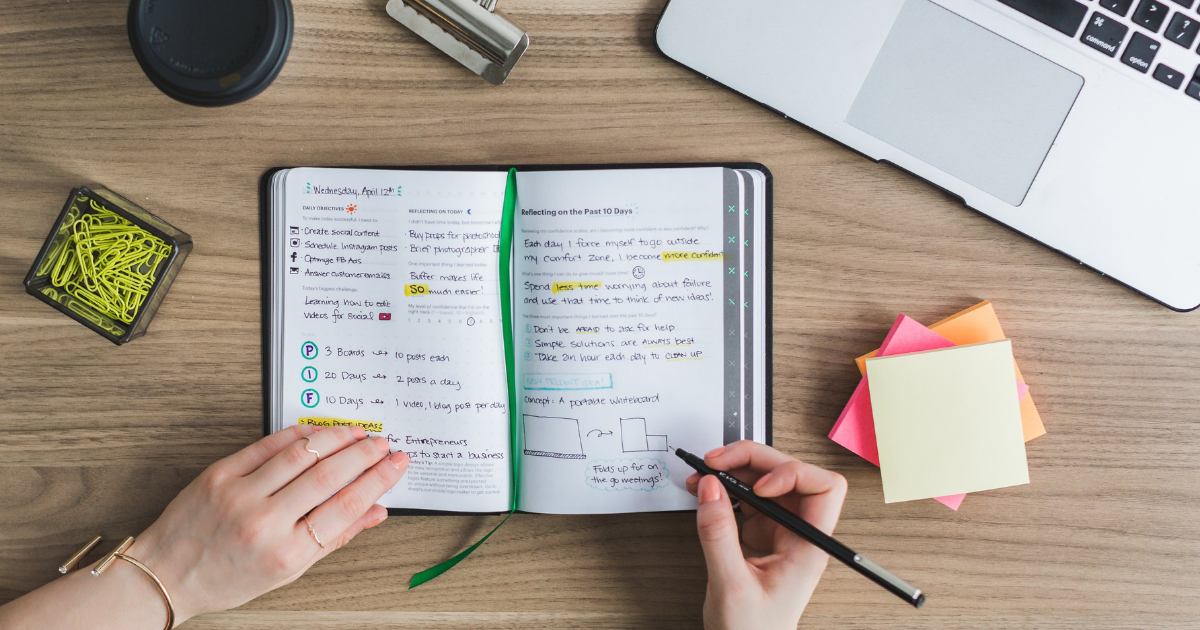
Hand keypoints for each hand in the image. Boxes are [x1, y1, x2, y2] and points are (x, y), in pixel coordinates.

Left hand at [127, 424, 408, 622]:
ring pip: (302, 453)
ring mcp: (241, 493)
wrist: (167, 574)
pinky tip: (318, 431)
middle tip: (382, 444)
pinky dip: (300, 433)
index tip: (395, 464)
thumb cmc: (226, 578)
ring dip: (337, 437)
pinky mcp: (221, 472)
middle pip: (329, 476)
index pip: (346, 507)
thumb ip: (334, 539)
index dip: (377, 481)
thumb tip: (374, 512)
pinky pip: (268, 444)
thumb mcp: (288, 571)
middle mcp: (264, 522)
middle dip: (364, 454)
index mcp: (285, 553)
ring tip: (357, 433)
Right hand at [686, 441, 846, 629]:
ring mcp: (781, 530)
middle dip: (755, 459)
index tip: (758, 485)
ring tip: (705, 472)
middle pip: (792, 473)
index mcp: (809, 547)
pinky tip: (706, 488)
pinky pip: (747, 494)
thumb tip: (710, 488)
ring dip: (737, 468)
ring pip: (768, 478)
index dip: (793, 475)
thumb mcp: (731, 584)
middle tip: (717, 461)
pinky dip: (727, 485)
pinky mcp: (761, 531)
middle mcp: (800, 533)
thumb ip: (718, 535)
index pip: (824, 488)